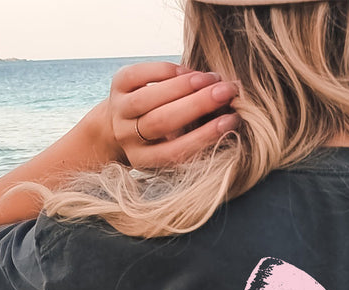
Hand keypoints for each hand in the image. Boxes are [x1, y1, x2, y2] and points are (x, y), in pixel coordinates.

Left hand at [104, 60, 239, 168]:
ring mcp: (119, 110)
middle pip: (162, 121)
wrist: (119, 123)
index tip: (231, 121)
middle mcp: (127, 137)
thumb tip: (229, 115)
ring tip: (211, 79)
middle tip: (226, 92)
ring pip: (150, 97)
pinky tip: (188, 71)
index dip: (204, 136)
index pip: (176, 151)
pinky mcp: (116, 85)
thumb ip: (194, 136)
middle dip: (197, 104)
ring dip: (184, 85)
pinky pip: (141, 74)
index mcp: (144, 159)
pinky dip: (167, 70)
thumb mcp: (173, 145)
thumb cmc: (159, 137)